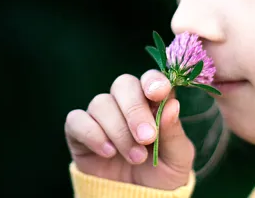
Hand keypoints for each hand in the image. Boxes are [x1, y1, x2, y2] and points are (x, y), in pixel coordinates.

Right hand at [65, 70, 194, 189]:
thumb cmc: (161, 175)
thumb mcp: (178, 158)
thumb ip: (174, 132)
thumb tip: (172, 104)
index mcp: (153, 102)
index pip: (150, 78)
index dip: (153, 81)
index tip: (159, 93)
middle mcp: (125, 103)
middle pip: (123, 84)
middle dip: (135, 110)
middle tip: (146, 137)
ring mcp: (101, 116)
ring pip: (101, 103)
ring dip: (119, 131)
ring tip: (135, 157)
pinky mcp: (79, 132)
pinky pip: (76, 120)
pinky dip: (92, 134)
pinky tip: (108, 153)